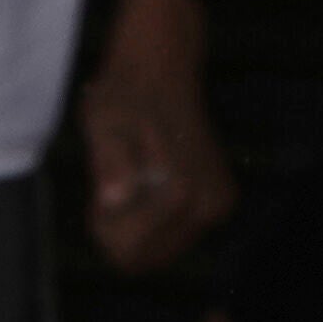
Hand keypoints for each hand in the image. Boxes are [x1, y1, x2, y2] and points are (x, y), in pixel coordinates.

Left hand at [75, 0, 230, 274]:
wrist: (163, 62)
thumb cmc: (125, 92)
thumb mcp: (103, 124)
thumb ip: (109, 162)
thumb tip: (114, 197)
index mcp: (181, 192)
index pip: (129, 254)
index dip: (105, 228)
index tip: (102, 189)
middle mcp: (209, 206)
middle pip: (147, 258)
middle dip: (121, 229)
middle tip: (114, 181)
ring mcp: (219, 206)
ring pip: (160, 249)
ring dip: (137, 222)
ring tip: (132, 172)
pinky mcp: (220, 201)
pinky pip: (174, 232)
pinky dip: (154, 215)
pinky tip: (149, 175)